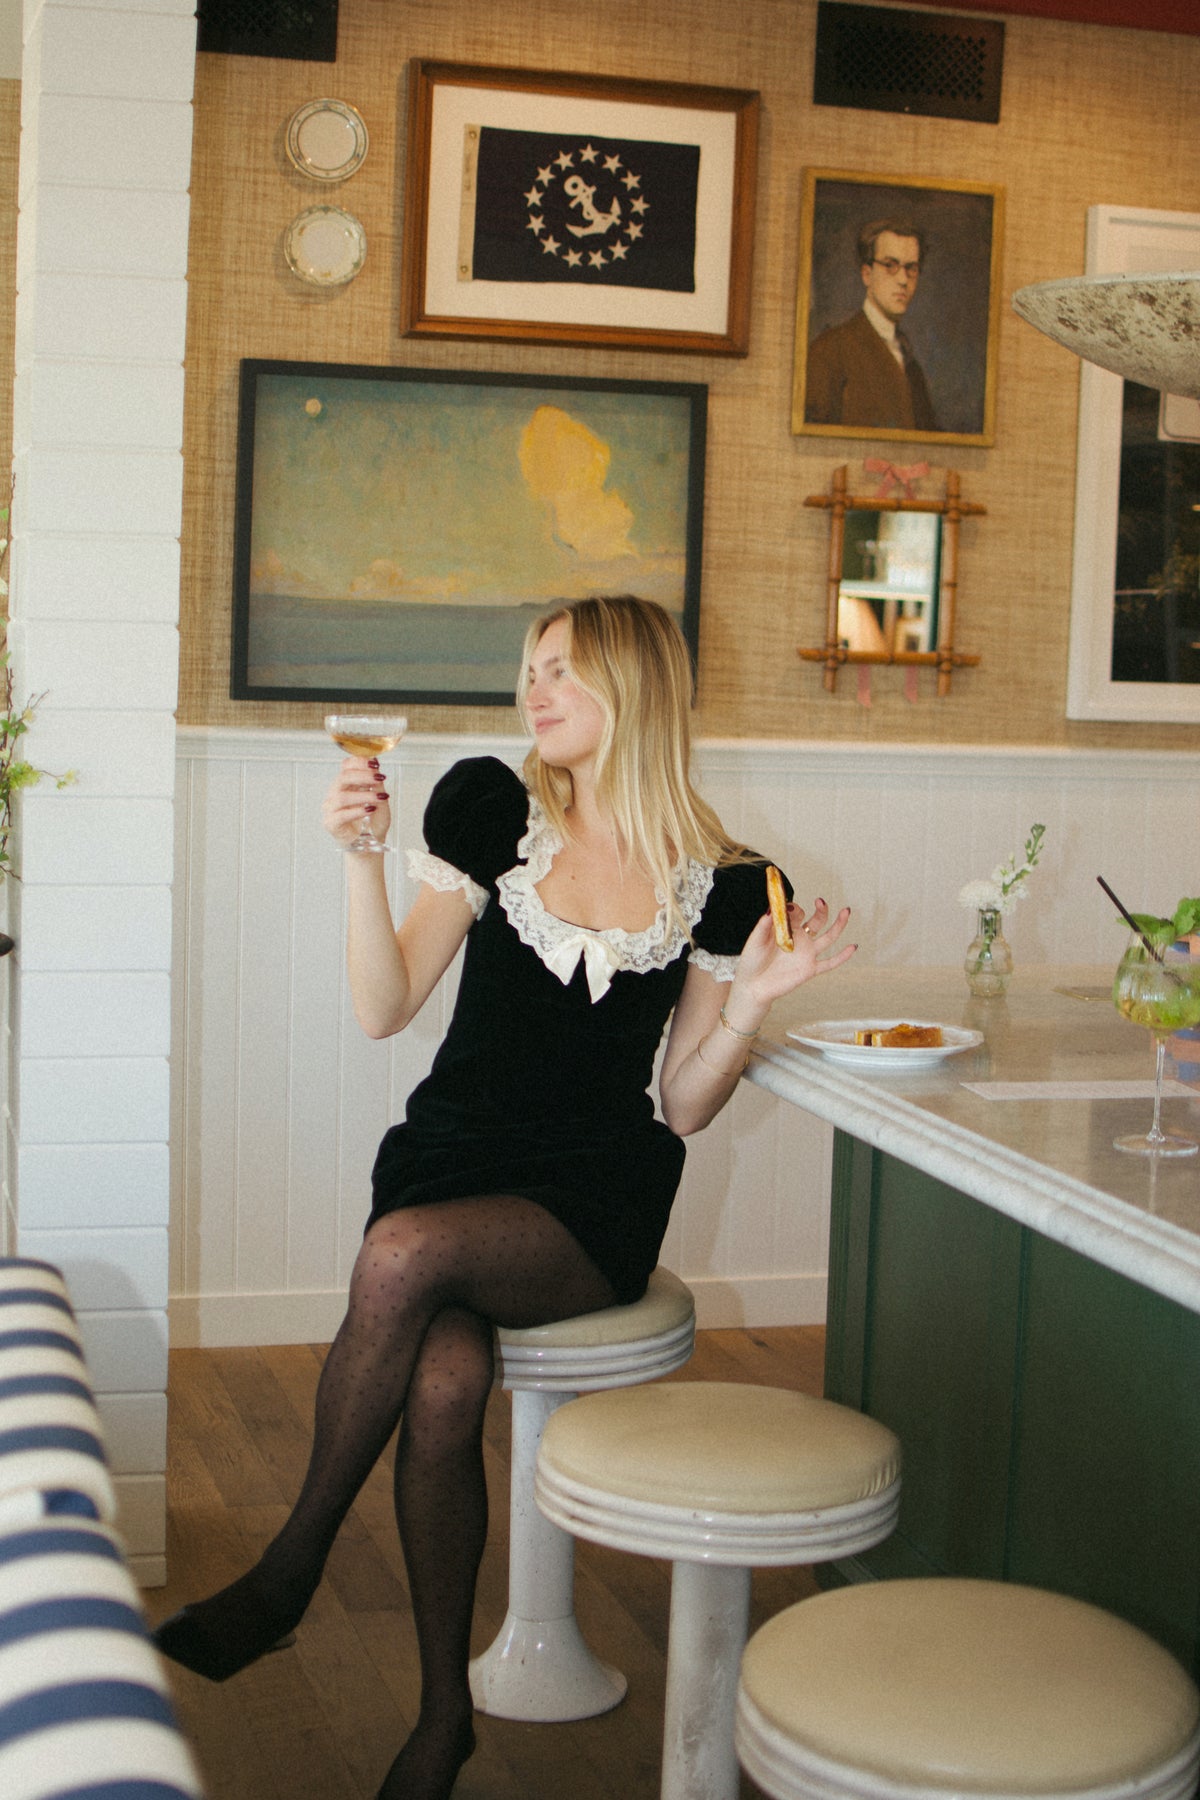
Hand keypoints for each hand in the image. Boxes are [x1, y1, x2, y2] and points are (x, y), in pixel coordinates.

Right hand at [321, 756, 390, 848]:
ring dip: (364, 795)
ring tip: (379, 798)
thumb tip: (375, 763)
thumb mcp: (380, 799)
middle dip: (363, 775)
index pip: (346, 766)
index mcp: (346, 785)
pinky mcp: (331, 823)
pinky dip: (357, 811)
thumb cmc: (373, 822)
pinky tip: (369, 809)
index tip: (375, 763)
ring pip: (342, 796)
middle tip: (379, 777)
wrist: (371, 845)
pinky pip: (341, 815)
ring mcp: (330, 809)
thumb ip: (376, 783)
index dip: (359, 761)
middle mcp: (335, 793)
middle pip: (343, 777)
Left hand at [726, 898, 856, 1024]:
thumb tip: (773, 908)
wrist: (753, 985)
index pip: (797, 913)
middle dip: (821, 910)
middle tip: (820, 901)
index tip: (787, 909)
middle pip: (817, 921)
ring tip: (846, 911)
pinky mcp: (810, 969)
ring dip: (839, 924)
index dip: (794, 909)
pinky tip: (853, 947)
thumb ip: (764, 924)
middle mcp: (800, 939)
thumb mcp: (755, 939)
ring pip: (828, 937)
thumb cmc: (752, 961)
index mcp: (787, 929)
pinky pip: (830, 963)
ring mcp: (807, 954)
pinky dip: (842, 956)